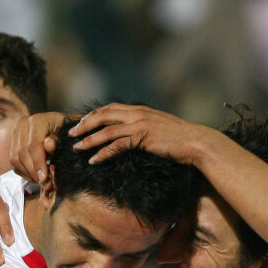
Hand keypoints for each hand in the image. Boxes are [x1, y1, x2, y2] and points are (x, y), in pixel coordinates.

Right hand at [9, 111, 67, 183]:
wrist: (61, 128)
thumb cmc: (67, 133)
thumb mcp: (68, 136)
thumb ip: (59, 141)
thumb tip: (48, 144)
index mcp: (37, 120)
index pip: (33, 145)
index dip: (39, 163)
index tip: (45, 178)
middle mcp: (23, 124)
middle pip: (22, 153)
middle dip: (33, 171)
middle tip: (45, 183)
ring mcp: (16, 134)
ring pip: (15, 159)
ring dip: (28, 174)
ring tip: (42, 181)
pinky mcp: (12, 143)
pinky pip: (13, 163)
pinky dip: (24, 173)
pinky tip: (36, 176)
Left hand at [69, 103, 211, 166]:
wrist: (196, 143)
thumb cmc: (180, 139)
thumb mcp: (159, 127)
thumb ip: (145, 126)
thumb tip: (135, 133)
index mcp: (140, 109)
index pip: (110, 108)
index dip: (93, 115)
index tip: (81, 123)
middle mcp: (137, 113)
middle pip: (103, 115)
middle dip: (85, 124)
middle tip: (71, 134)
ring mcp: (140, 125)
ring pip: (107, 130)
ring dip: (89, 139)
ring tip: (77, 148)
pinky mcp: (143, 138)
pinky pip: (117, 145)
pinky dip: (103, 152)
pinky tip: (94, 160)